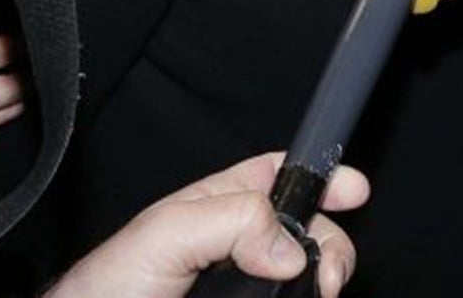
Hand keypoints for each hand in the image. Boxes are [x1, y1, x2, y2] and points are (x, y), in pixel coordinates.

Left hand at [44, 153, 367, 297]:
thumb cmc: (107, 289)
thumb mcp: (165, 234)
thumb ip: (230, 219)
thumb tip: (289, 245)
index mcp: (221, 208)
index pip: (283, 176)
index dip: (323, 177)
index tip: (354, 190)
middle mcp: (239, 249)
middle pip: (310, 235)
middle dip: (332, 245)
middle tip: (328, 275)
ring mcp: (246, 290)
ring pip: (306, 281)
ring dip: (322, 283)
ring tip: (318, 295)